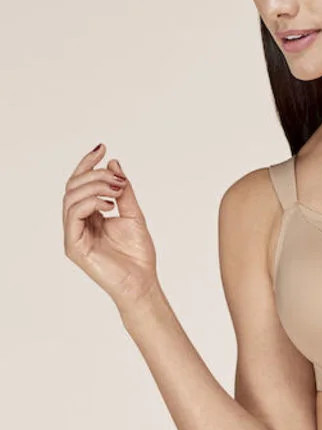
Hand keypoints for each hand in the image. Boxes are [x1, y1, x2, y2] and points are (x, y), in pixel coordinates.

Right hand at [62, 144, 157, 307]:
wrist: (142, 282)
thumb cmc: (138, 254)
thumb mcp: (134, 214)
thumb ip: (123, 191)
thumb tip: (114, 164)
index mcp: (90, 214)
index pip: (81, 183)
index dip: (88, 163)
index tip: (103, 147)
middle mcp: (78, 222)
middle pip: (73, 186)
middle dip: (94, 175)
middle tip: (117, 177)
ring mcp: (73, 233)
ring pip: (71, 197)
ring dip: (95, 187)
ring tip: (117, 190)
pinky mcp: (73, 245)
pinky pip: (73, 215)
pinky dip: (90, 203)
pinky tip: (109, 204)